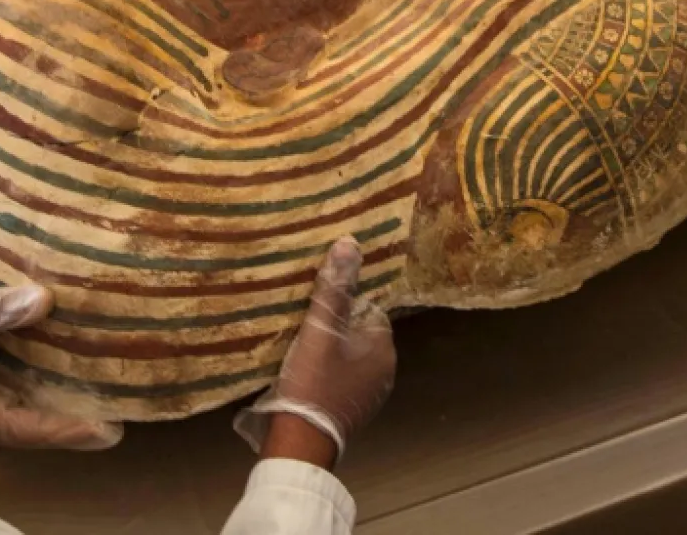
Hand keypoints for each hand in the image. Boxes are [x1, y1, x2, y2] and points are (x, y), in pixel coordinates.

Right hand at [0, 282, 124, 450]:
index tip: (110, 430)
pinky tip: (56, 355)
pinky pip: (6, 381)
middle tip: (116, 406)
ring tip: (98, 383)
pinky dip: (33, 373)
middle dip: (69, 415)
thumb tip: (46, 302)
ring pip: (17, 401)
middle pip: (28, 420)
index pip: (28, 429)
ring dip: (52, 393)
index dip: (70, 429)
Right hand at [234, 238, 395, 460]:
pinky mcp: (353, 411)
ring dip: (331, 351)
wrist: (300, 442)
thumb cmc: (313, 382)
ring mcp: (370, 395)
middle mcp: (386, 371)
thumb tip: (350, 243)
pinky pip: (343, 379)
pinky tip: (306, 373)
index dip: (344, 304)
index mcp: (384, 348)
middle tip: (305, 323)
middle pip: (359, 334)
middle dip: (337, 327)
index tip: (317, 303)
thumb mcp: (320, 330)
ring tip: (301, 345)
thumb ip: (334, 289)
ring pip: (351, 358)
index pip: (369, 309)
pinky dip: (328, 373)